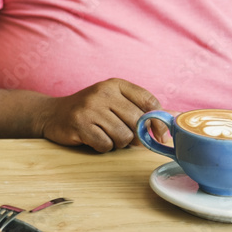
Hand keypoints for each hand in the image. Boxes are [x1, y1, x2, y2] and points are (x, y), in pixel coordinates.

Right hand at [36, 78, 164, 152]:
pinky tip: (93, 138)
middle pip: (137, 123)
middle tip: (123, 136)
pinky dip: (102, 147)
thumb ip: (142, 110)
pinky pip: (105, 144)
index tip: (158, 136)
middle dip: (135, 137)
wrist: (52, 114)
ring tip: (105, 135)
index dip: (158, 123)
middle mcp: (103, 92)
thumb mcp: (115, 103)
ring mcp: (89, 107)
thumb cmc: (91, 111)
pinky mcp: (79, 123)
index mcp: (115, 84)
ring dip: (117, 143)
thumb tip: (178, 118)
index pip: (149, 102)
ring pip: (123, 137)